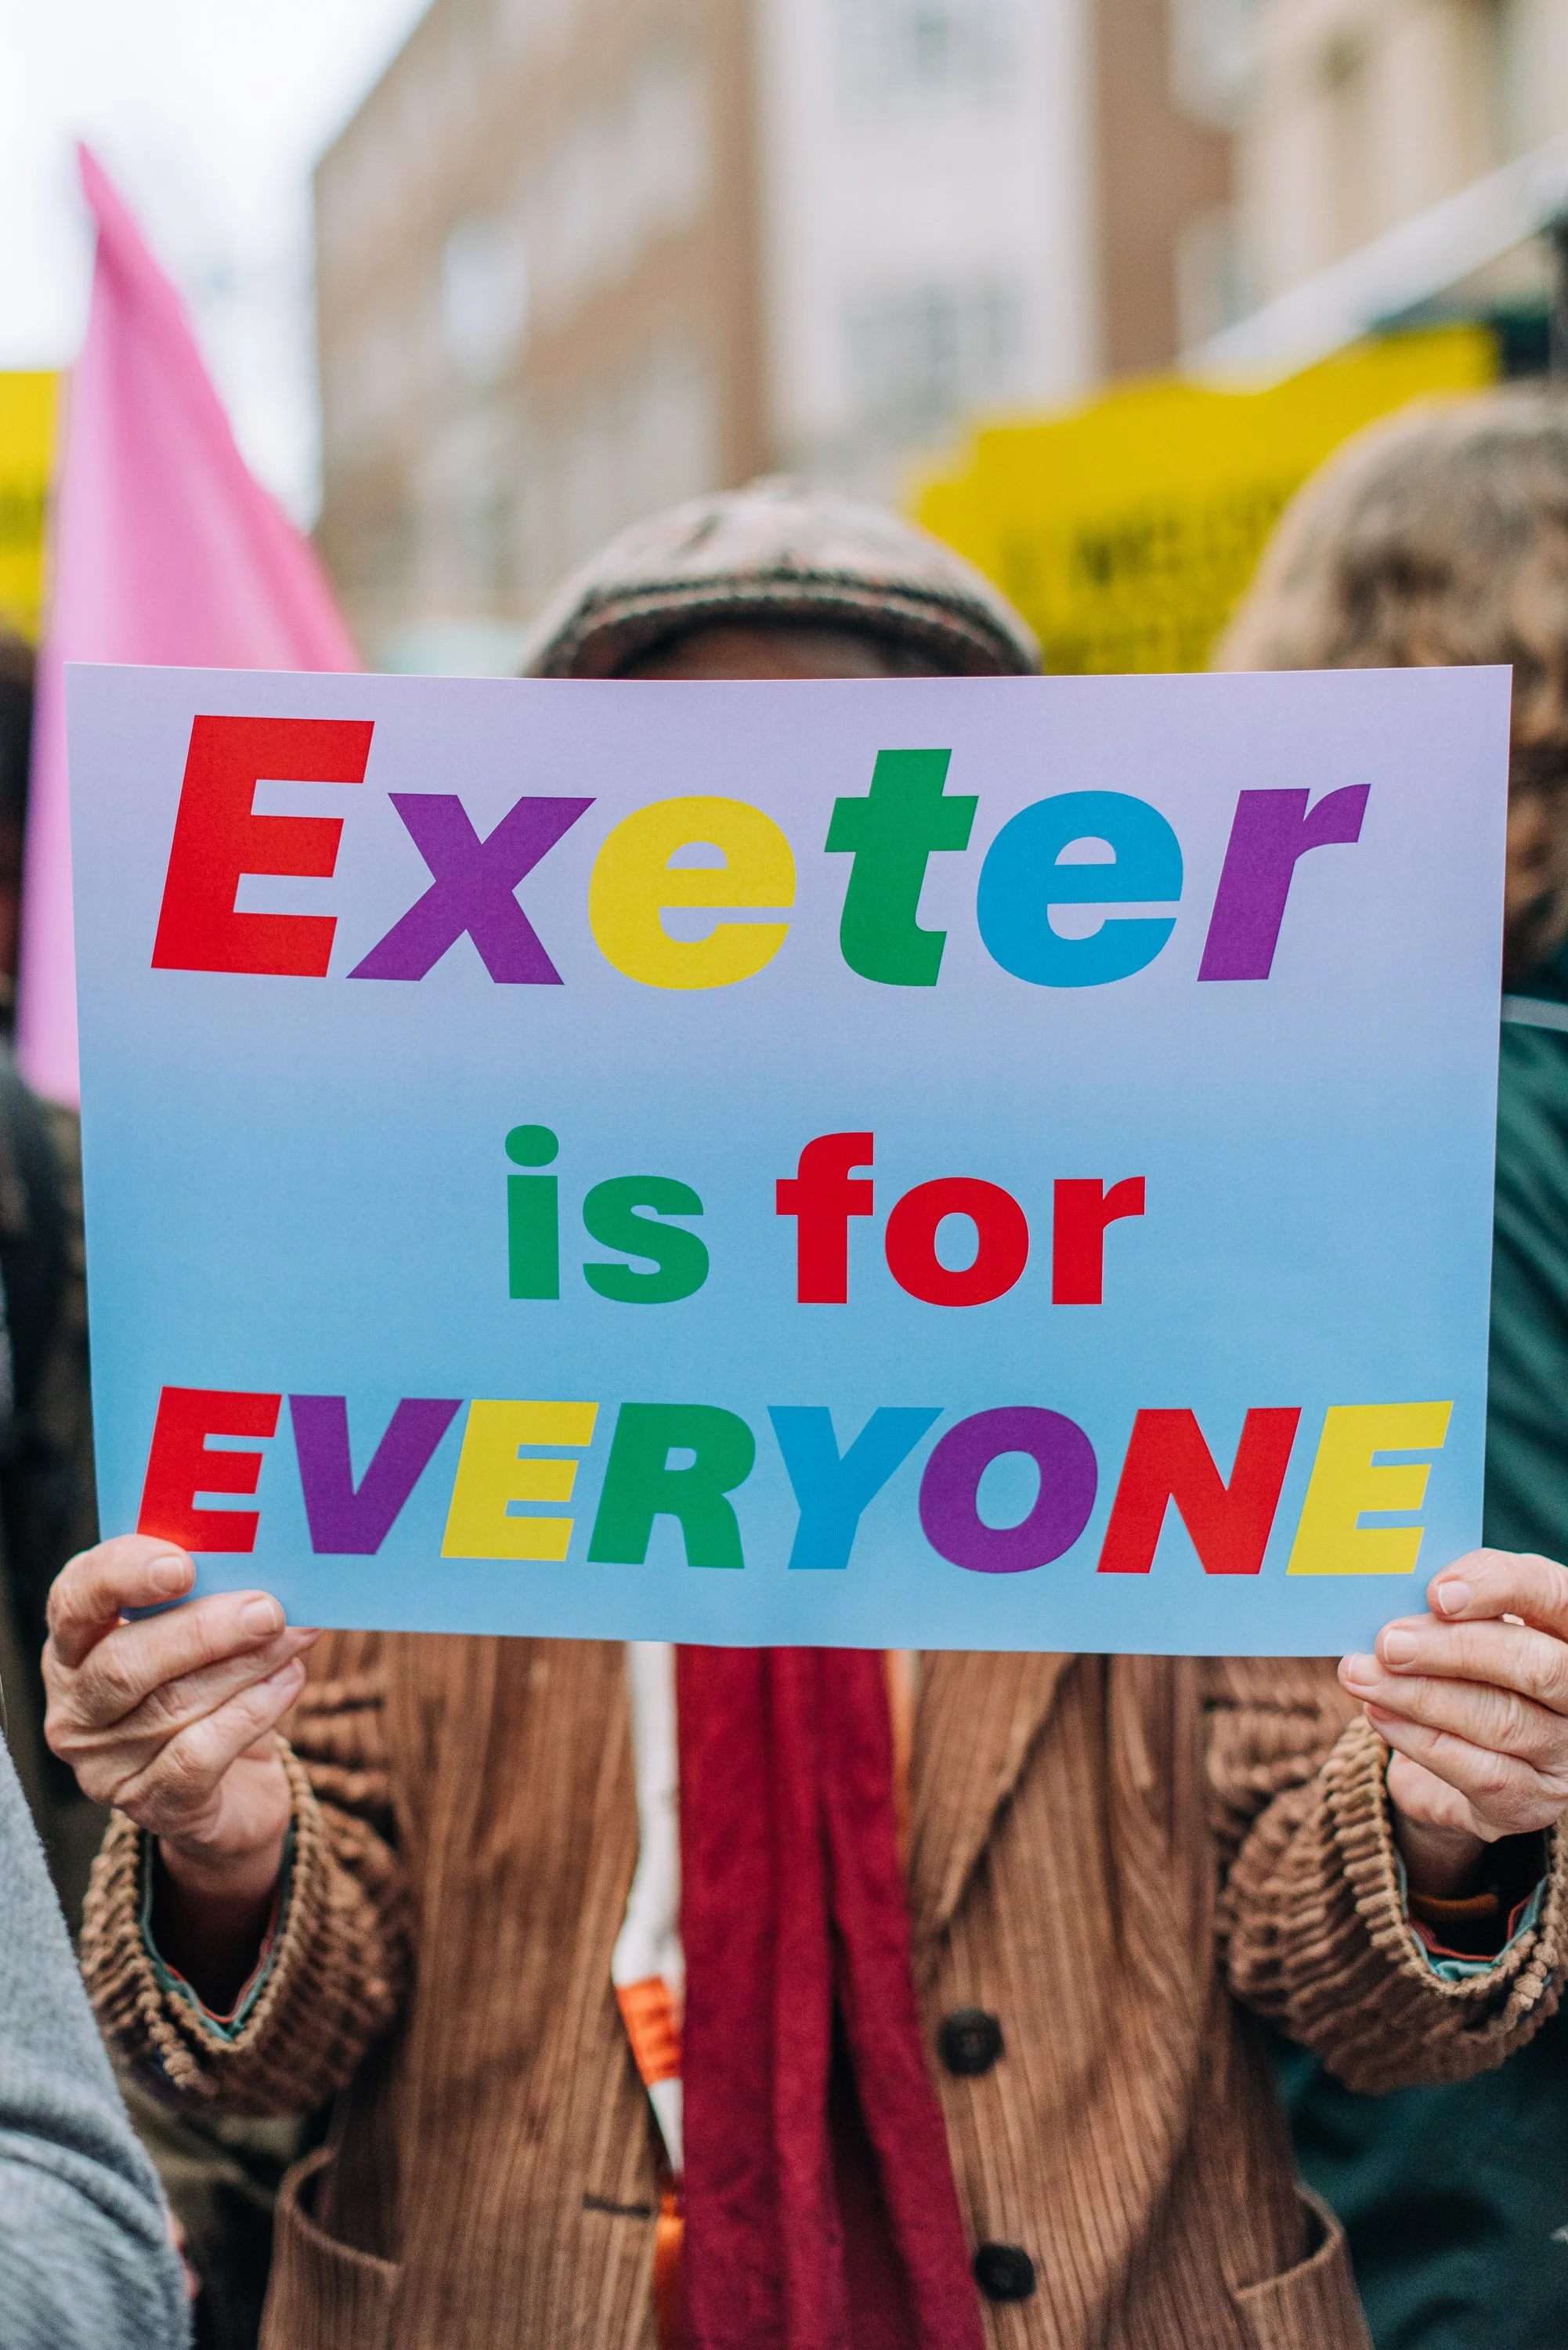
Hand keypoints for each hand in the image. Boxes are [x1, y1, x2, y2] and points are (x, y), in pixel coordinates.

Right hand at [44, 1534, 316, 1904]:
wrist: (233, 1790)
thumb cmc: (211, 1688)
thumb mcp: (200, 1636)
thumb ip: (211, 1598)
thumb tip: (269, 1566)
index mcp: (75, 1645)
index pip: (74, 1600)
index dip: (121, 1576)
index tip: (182, 1564)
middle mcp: (75, 1707)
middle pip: (124, 1662)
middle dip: (203, 1630)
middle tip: (268, 1609)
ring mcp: (104, 1764)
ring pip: (172, 1706)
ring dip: (246, 1665)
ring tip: (297, 1636)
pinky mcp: (150, 1805)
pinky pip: (199, 1755)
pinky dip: (251, 1713)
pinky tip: (288, 1682)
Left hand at [1340, 1549, 1567, 1897]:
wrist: (1469, 1766)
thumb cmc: (1466, 1675)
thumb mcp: (1466, 1633)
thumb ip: (1449, 1611)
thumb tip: (1395, 1600)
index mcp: (1567, 1631)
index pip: (1553, 1593)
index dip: (1501, 1588)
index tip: (1437, 1593)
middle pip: (1534, 1667)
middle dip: (1453, 1650)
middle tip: (1388, 1643)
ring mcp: (1565, 1753)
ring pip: (1500, 1721)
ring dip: (1419, 1696)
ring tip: (1361, 1675)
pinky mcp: (1533, 1802)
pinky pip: (1478, 1771)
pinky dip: (1417, 1738)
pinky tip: (1378, 1713)